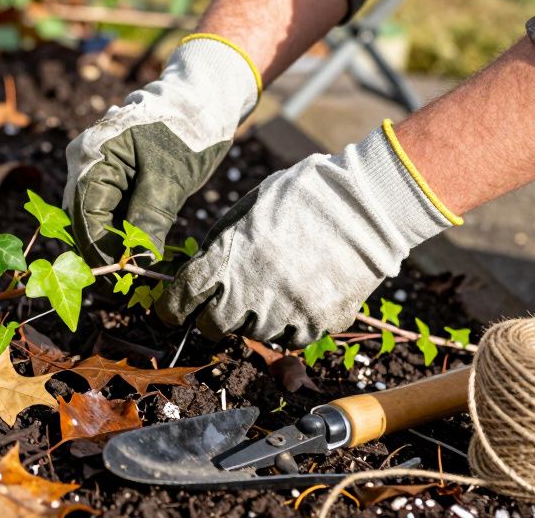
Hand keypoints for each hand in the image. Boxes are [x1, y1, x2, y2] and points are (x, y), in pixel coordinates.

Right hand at [63, 36, 259, 264]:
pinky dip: (121, 226)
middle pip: (83, 216)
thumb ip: (148, 221)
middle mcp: (84, 160)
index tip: (124, 277)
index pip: (84, 215)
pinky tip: (140, 244)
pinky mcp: (109, 172)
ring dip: (113, 240)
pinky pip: (107, 205)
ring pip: (94, 214)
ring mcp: (94, 165)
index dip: (101, 250)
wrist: (201, 103)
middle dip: (104, 248)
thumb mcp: (169, 180)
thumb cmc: (186, 132)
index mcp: (92, 156)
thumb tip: (139, 264)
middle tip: (130, 279)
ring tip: (138, 265)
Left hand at [156, 122, 460, 346]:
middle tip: (225, 301)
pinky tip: (300, 294)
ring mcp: (283, 315)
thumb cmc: (299, 197)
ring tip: (274, 285)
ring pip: (253, 333)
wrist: (363, 205)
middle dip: (212, 317)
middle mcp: (247, 295)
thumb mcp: (244, 211)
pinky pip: (291, 338)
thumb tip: (203, 271)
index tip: (172, 310)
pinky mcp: (315, 326)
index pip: (180, 301)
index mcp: (223, 262)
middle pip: (213, 327)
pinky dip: (290, 323)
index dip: (172, 308)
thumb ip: (220, 246)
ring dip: (254, 317)